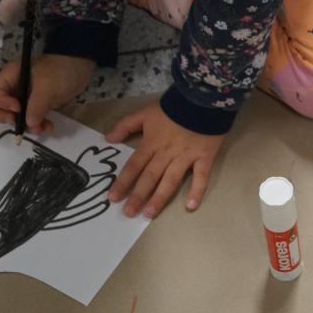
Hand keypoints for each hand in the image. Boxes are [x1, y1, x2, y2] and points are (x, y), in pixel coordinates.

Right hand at [0, 54, 94, 134]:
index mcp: (11, 76)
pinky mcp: (37, 104)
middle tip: (20, 123)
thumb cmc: (61, 69)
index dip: (2, 104)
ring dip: (26, 125)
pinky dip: (37, 124)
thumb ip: (36, 106)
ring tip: (41, 128)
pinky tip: (48, 127)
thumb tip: (29, 123)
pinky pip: (30, 118)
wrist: (81, 66)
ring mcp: (25, 96)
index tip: (18, 109)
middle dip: (8, 118)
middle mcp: (13, 87)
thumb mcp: (48, 86)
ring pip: (15, 116)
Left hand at [106, 101, 224, 217]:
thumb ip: (126, 125)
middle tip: (128, 213)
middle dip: (138, 196)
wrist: (202, 98)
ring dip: (160, 198)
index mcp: (151, 143)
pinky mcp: (204, 157)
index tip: (113, 198)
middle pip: (149, 177)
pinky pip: (201, 176)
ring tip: (149, 214)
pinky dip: (197, 191)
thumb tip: (108, 139)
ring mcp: (186, 157)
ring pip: (170, 180)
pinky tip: (190, 206)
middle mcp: (166, 153)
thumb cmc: (173, 106)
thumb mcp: (145, 111)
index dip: (123, 182)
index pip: (134, 166)